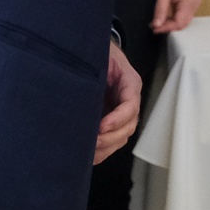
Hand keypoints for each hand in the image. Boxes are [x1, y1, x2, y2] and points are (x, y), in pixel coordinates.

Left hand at [94, 41, 141, 163]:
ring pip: (121, 136)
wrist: (97, 52)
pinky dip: (102, 151)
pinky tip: (87, 156)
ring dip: (107, 147)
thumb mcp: (101, 53)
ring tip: (89, 153)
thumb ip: (97, 64)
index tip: (101, 127)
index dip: (118, 118)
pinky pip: (112, 140)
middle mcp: (128, 100)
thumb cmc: (100, 52)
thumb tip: (79, 76)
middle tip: (93, 142)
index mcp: (129, 83)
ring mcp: (120, 112)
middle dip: (111, 137)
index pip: (130, 104)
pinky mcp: (110, 121)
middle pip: (128, 125)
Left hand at [151, 0, 202, 32]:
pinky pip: (185, 13)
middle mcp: (195, 5)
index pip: (178, 24)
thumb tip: (156, 25)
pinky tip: (167, 13)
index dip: (166, 28)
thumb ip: (160, 10)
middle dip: (169, 27)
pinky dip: (176, 16)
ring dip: (172, 22)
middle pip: (183, 24)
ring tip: (159, 20)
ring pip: (184, 19)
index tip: (154, 28)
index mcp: (189, 3)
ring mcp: (195, 2)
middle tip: (155, 26)